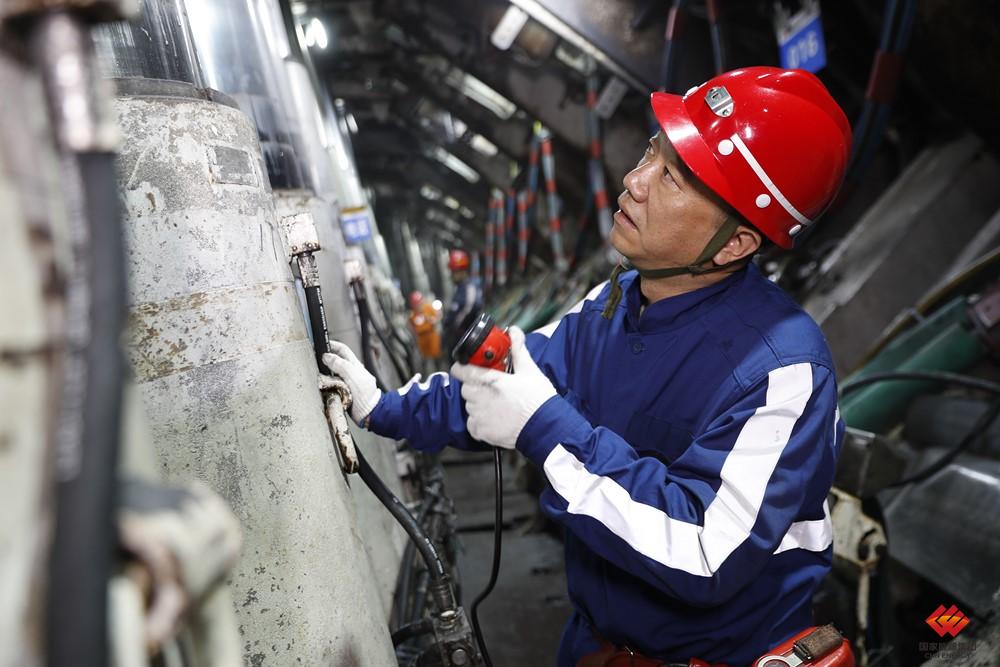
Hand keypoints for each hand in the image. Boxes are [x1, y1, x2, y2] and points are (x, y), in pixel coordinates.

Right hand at [322, 341, 381, 423]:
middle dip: (325, 360)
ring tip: (316, 373)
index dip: (332, 345)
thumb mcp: (352, 374)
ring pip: (331, 374)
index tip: (321, 344)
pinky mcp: (341, 393)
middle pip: (335, 361)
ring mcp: (345, 383)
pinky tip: (322, 386)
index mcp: (354, 365)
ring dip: (324, 374)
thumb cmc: (365, 394)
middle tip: (315, 360)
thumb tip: (327, 356)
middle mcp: (349, 373)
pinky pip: (330, 387)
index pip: (342, 350)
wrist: (369, 412)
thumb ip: (340, 364)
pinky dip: (325, 386)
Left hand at [450, 327, 556, 448]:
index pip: (461, 370)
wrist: (546, 427)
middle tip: (492, 387)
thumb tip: (514, 332)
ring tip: (498, 404)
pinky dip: (480, 422)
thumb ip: (518, 350)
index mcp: (490, 380)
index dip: (463, 368)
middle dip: (476, 386)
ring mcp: (480, 416)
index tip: (469, 368)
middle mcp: (481, 398)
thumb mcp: (530, 370)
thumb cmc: (538, 400)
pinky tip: (496, 419)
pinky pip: (473, 424)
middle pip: (466, 388)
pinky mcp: (482, 432)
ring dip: (479, 404)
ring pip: (469, 406)